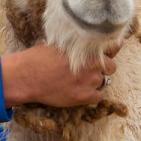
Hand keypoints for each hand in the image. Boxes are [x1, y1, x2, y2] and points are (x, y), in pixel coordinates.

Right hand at [0, 45, 116, 107]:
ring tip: (80, 81)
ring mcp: (90, 81)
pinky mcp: (84, 96)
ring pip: (104, 81)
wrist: (27, 77)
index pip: (113, 46)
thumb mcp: (58, 44)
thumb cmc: (38, 58)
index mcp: (86, 48)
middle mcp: (92, 64)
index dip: (112, 49)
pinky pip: (99, 96)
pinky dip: (93, 94)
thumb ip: (76, 46)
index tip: (108, 51)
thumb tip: (83, 44)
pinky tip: (81, 91)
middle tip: (90, 69)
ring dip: (95, 81)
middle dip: (103, 67)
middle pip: (111, 66)